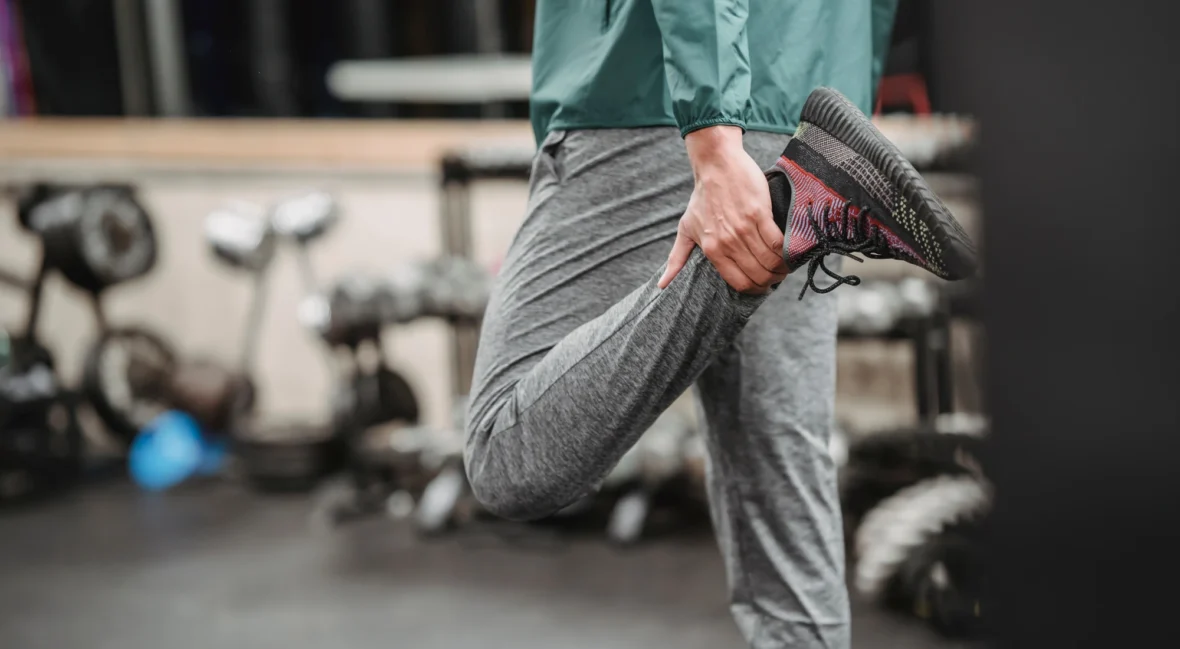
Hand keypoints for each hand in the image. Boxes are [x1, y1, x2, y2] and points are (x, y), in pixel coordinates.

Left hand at [658, 125, 786, 293]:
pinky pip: (778, 242)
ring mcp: (744, 228)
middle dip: (772, 281)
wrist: (716, 165)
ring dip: (782, 267)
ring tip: (786, 265)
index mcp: (712, 250)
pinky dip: (787, 250)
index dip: (755, 289)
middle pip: (758, 275)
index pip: (740, 283)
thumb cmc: (702, 197)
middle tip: (778, 276)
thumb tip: (662, 284)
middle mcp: (728, 242)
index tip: (763, 285)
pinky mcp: (760, 213)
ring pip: (771, 261)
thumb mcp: (685, 228)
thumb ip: (676, 258)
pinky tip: (791, 250)